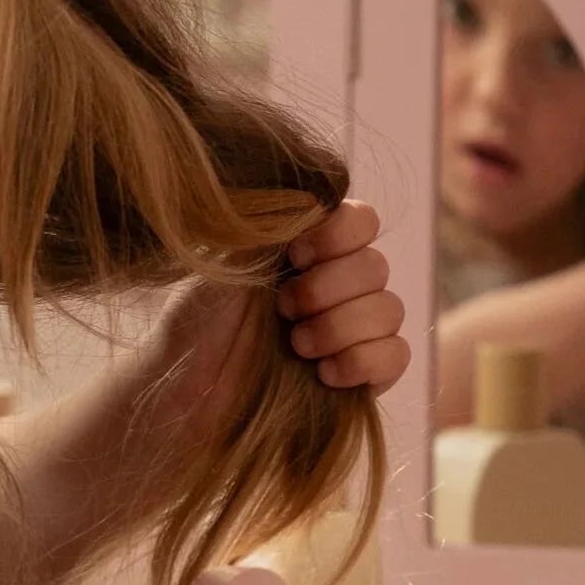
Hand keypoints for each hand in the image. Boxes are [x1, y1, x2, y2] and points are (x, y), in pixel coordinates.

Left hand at [140, 199, 410, 433]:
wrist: (188, 389)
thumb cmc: (198, 321)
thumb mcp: (227, 258)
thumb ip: (277, 222)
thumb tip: (319, 196)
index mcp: (311, 248)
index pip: (363, 221)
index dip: (338, 236)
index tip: (294, 257)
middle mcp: (339, 284)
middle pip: (376, 267)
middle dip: (328, 289)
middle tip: (284, 310)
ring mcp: (354, 330)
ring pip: (389, 310)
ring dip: (340, 326)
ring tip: (296, 345)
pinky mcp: (363, 375)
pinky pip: (397, 356)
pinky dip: (363, 361)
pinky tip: (323, 373)